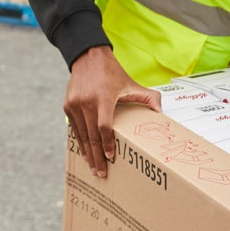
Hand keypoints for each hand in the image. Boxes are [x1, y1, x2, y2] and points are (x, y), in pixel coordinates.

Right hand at [65, 46, 159, 177]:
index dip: (107, 144)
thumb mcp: (132, 83)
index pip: (104, 127)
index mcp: (103, 98)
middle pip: (91, 136)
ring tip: (93, 168)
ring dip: (87, 153)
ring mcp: (74, 104)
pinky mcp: (67, 105)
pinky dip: (80, 141)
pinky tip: (85, 152)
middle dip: (97, 157)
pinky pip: (74, 128)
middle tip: (101, 173)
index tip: (111, 158)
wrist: (88, 56)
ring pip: (81, 135)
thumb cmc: (112, 72)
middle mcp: (87, 102)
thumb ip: (149, 97)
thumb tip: (162, 114)